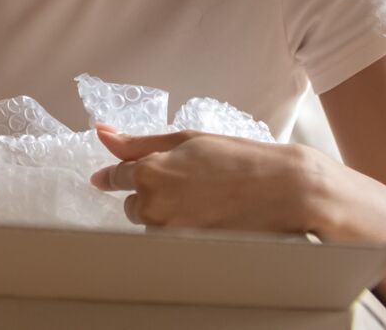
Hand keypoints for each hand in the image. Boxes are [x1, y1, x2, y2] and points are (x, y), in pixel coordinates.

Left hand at [88, 124, 333, 232]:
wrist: (284, 189)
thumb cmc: (239, 159)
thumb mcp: (187, 139)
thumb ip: (138, 142)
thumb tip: (102, 134)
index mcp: (150, 172)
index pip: (117, 177)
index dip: (128, 172)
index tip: (132, 175)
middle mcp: (153, 205)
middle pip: (135, 204)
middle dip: (154, 194)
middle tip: (192, 183)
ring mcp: (170, 233)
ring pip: (153, 224)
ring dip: (169, 214)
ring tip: (207, 200)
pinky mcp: (187, 252)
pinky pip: (172, 241)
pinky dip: (184, 230)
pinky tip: (210, 218)